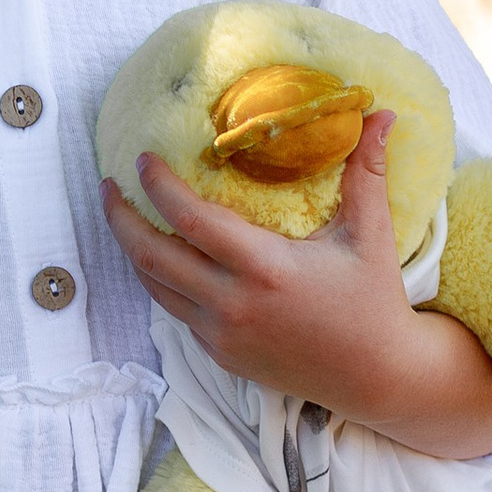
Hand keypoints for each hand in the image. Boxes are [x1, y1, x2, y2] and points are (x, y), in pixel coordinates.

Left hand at [101, 113, 491, 457]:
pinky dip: (161, 280)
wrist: (376, 377)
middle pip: (152, 256)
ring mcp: (221, 334)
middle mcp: (233, 304)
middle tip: (109, 185)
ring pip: (155, 287)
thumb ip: (368, 171)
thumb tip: (382, 114)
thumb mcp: (371, 234)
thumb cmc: (373, 300)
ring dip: (133, 249)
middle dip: (120, 218)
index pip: (192, 221)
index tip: (143, 158)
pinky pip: (175, 311)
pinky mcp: (219, 354)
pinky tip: (162, 256)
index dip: (159, 187)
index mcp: (265, 269)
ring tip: (124, 215)